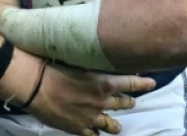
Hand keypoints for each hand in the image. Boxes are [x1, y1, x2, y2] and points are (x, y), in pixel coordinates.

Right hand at [28, 62, 155, 135]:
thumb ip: (93, 65)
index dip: (144, 83)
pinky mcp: (79, 128)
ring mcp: (92, 117)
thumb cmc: (53, 68)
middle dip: (128, 102)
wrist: (35, 86)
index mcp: (104, 82)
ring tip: (117, 126)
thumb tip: (100, 59)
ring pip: (112, 125)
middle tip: (130, 101)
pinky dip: (95, 134)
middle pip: (124, 104)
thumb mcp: (77, 62)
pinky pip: (93, 135)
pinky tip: (95, 133)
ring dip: (116, 125)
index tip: (152, 83)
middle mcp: (102, 101)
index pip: (132, 83)